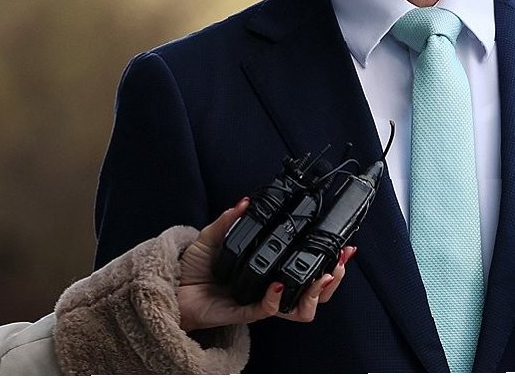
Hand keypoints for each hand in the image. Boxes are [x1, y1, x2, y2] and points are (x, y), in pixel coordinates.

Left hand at [176, 198, 353, 330]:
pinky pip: (268, 311)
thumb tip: (246, 201)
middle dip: (334, 280)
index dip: (329, 260)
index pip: (307, 269)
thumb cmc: (193, 267)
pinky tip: (279, 283)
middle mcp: (269, 288)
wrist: (171, 287)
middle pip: (315, 294)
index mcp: (269, 270)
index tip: (344, 246)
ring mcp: (259, 302)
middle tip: (340, 262)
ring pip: (301, 309)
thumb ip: (231, 219)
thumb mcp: (213, 235)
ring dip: (315, 294)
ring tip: (321, 276)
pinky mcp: (244, 312)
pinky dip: (276, 298)